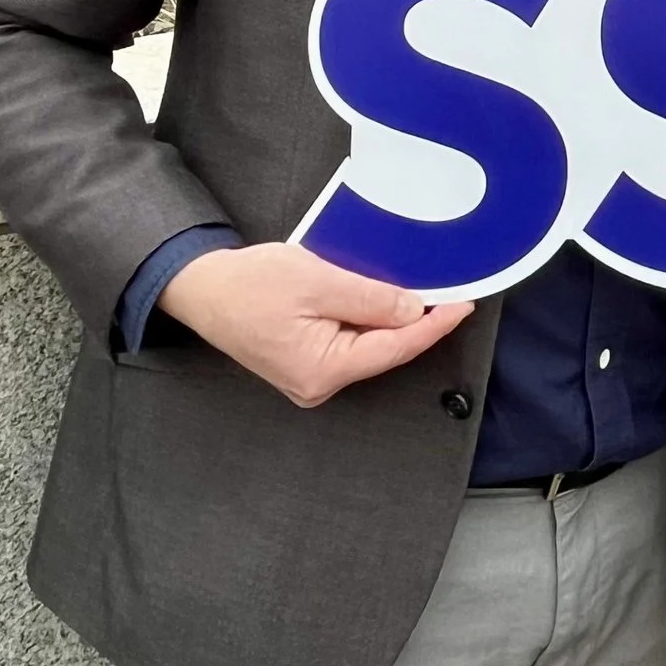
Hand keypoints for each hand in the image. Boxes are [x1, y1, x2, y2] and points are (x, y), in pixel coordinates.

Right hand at [156, 242, 472, 407]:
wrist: (201, 287)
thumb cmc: (250, 284)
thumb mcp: (318, 282)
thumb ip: (370, 299)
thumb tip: (412, 311)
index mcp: (322, 370)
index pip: (396, 348)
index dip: (434, 325)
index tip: (464, 305)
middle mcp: (319, 383)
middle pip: (385, 351)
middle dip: (418, 322)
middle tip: (451, 290)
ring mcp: (311, 376)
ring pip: (369, 346)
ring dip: (393, 319)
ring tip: (424, 290)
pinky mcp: (305, 361)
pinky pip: (350, 342)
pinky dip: (370, 320)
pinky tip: (385, 299)